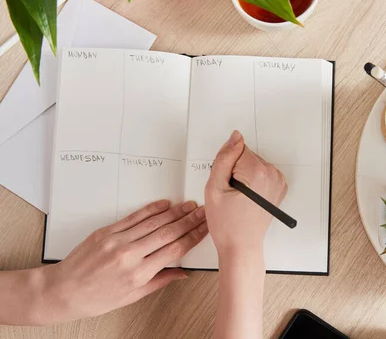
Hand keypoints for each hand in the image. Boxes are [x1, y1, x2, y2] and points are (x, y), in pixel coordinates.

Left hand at [39, 200, 207, 323]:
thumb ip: (160, 281)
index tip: (205, 228)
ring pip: (154, 222)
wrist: (63, 291)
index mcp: (139, 274)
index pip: (175, 250)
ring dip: (175, 212)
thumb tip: (182, 273)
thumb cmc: (95, 298)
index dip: (194, 236)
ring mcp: (118, 241)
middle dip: (189, 220)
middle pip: (169, 232)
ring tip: (189, 206)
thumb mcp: (132, 296)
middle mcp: (130, 255)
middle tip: (203, 212)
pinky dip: (151, 210)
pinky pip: (134, 217)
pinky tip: (164, 205)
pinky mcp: (107, 231)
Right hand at [205, 130, 287, 257]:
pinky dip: (252, 182)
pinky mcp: (279, 188)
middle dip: (235, 171)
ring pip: (253, 164)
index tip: (226, 183)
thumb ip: (224, 158)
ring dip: (244, 177)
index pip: (237, 149)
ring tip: (238, 198)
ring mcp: (278, 182)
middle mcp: (273, 174)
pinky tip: (247, 198)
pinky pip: (261, 173)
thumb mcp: (215, 187)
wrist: (240, 246)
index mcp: (258, 171)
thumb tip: (235, 137)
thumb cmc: (227, 224)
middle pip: (246, 156)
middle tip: (230, 193)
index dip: (226, 166)